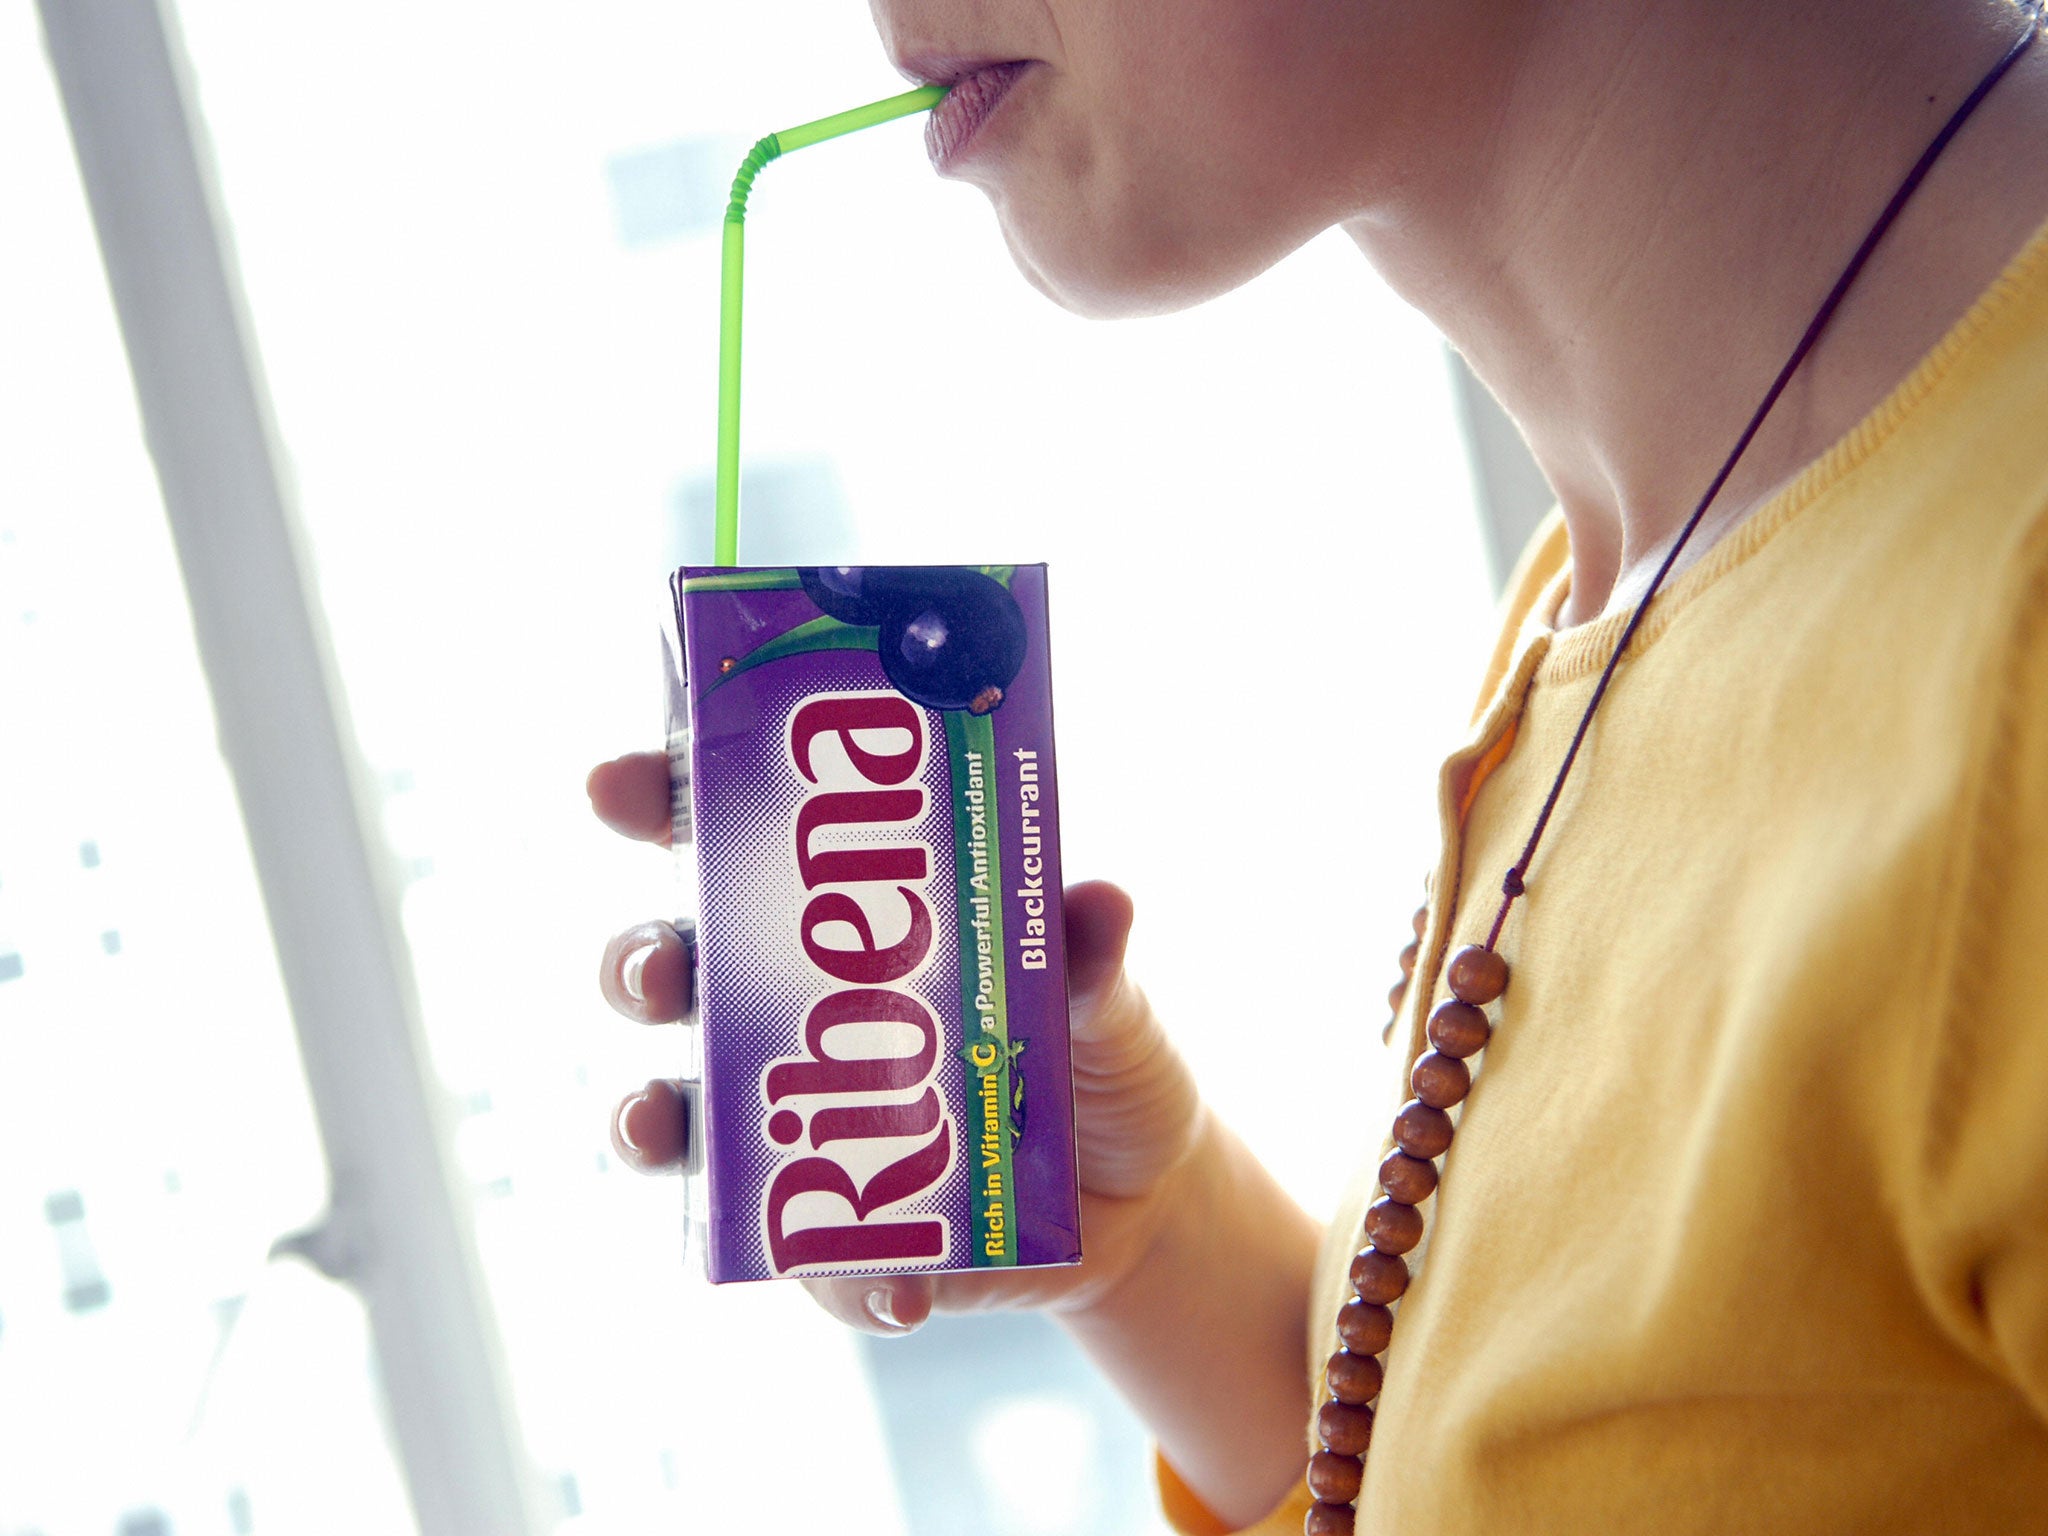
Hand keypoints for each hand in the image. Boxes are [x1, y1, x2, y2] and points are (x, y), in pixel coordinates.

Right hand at [588, 749, 1206, 1334]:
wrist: (1140, 1196)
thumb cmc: (1095, 1054)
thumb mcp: (1106, 996)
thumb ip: (1091, 957)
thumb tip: (1100, 903)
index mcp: (842, 921)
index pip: (728, 840)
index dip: (662, 802)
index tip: (620, 786)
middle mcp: (791, 1012)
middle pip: (671, 971)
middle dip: (640, 964)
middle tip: (662, 970)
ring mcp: (796, 1123)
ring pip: (678, 1114)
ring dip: (650, 1117)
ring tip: (661, 1121)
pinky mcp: (830, 1230)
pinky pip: (803, 1260)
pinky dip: (841, 1280)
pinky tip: (897, 1291)